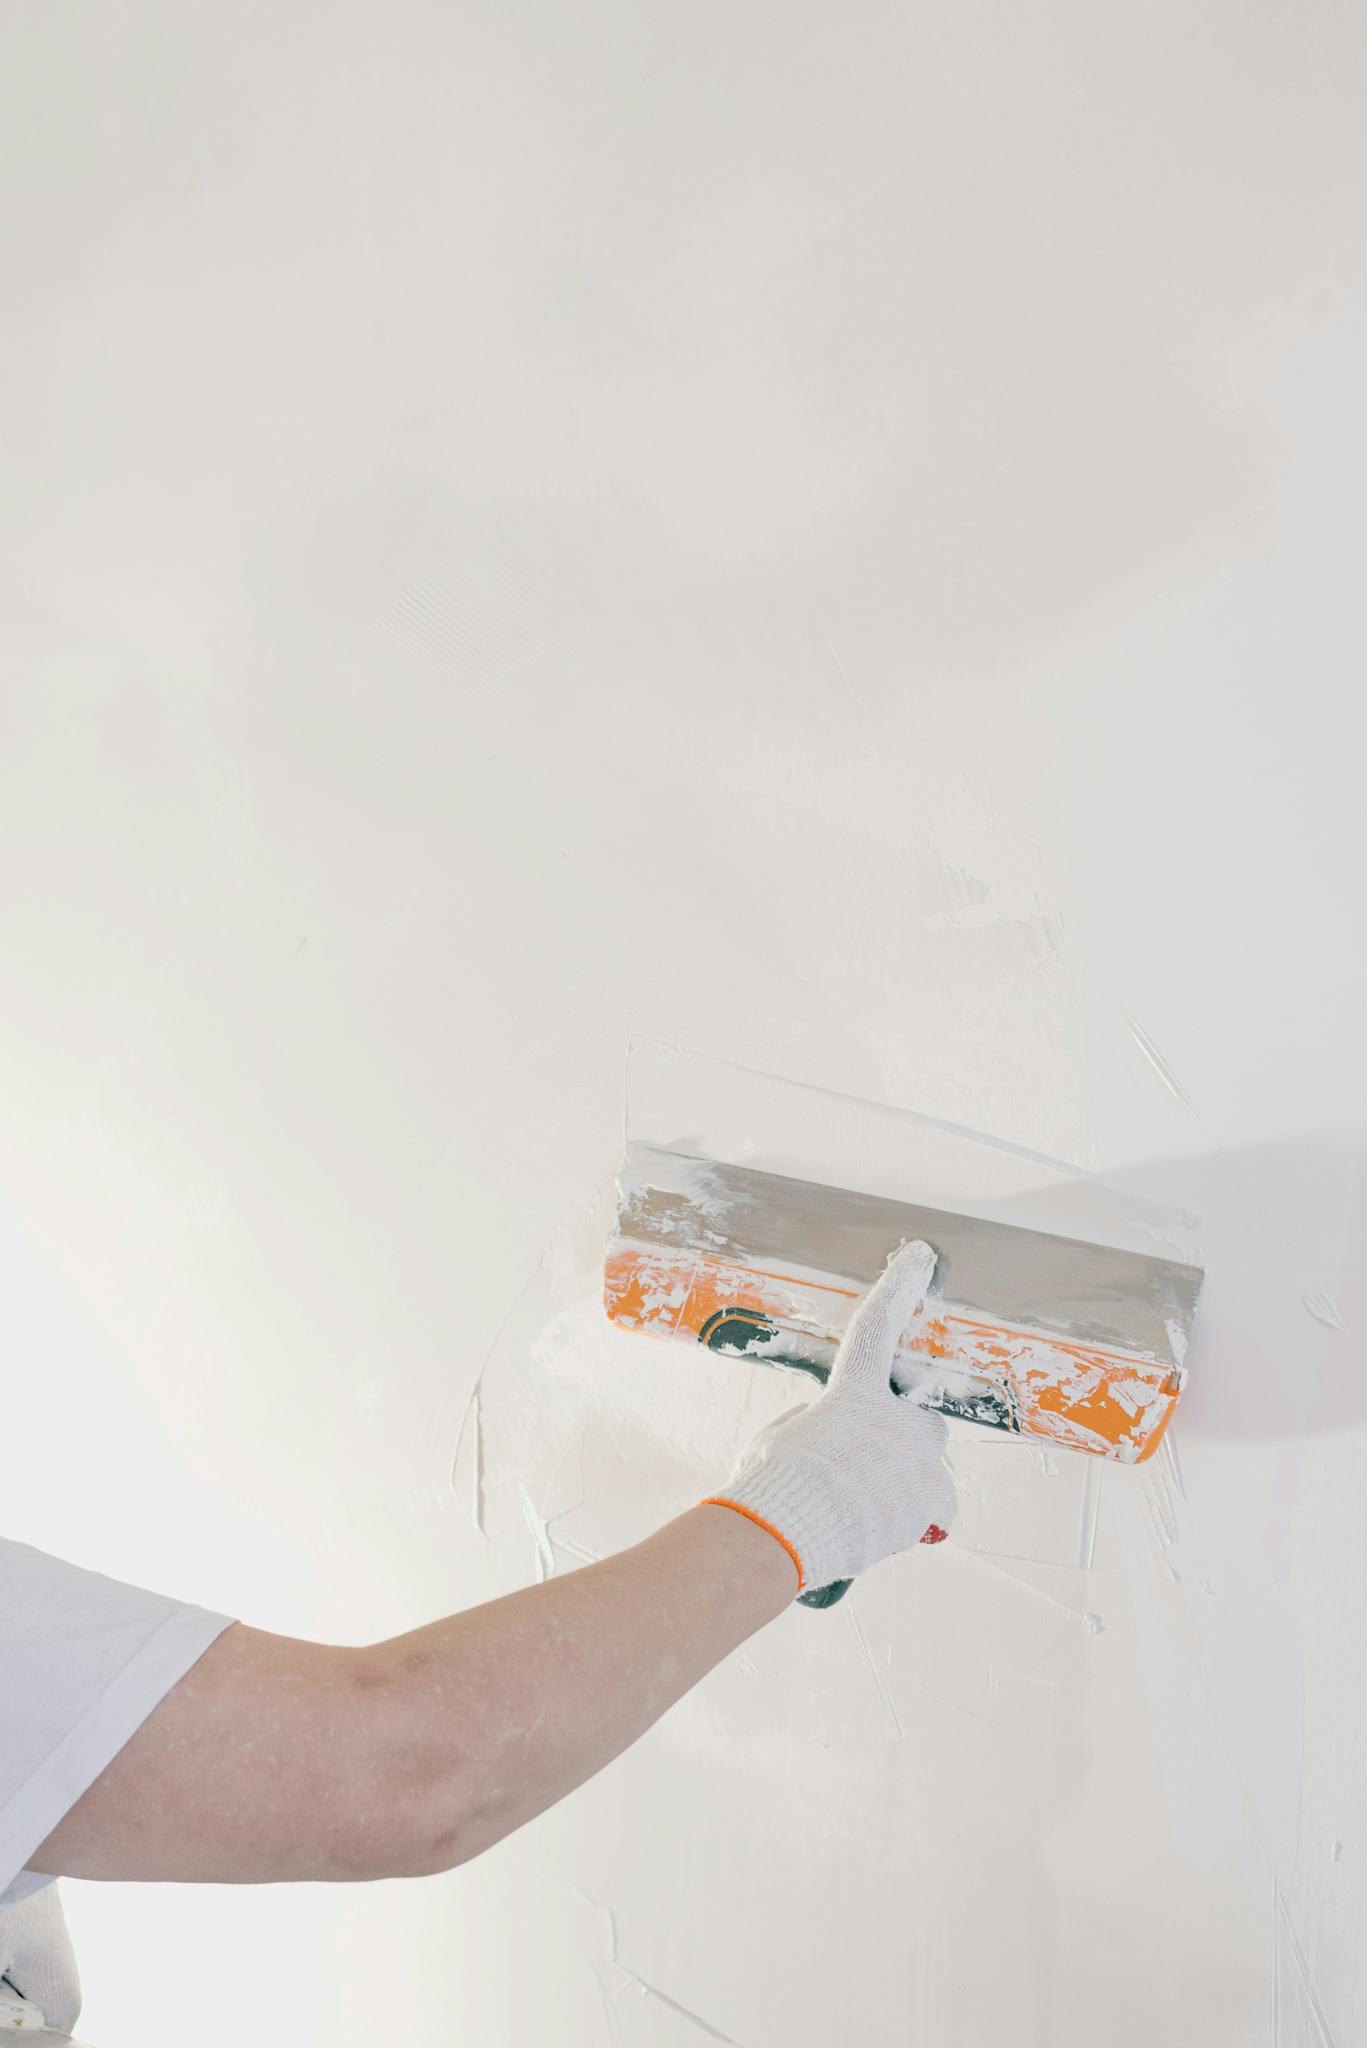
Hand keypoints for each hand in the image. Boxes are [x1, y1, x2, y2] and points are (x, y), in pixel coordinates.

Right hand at [703, 1239, 954, 1593]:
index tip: (919, 1256)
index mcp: (854, 1394)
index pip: (875, 1328)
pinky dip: (906, 1521)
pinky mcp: (932, 1506)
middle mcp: (898, 1421)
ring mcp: (921, 1464)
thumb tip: (828, 1432)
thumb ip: (814, 1424)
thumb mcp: (781, 1438)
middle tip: (858, 1470)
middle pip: (917, 1420)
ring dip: (898, 1484)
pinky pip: (929, 1511)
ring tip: (854, 1513)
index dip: (897, 1288)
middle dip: (897, 1441)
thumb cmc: (770, 1484)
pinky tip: (870, 1531)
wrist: (784, 1536)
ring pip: (923, 1468)